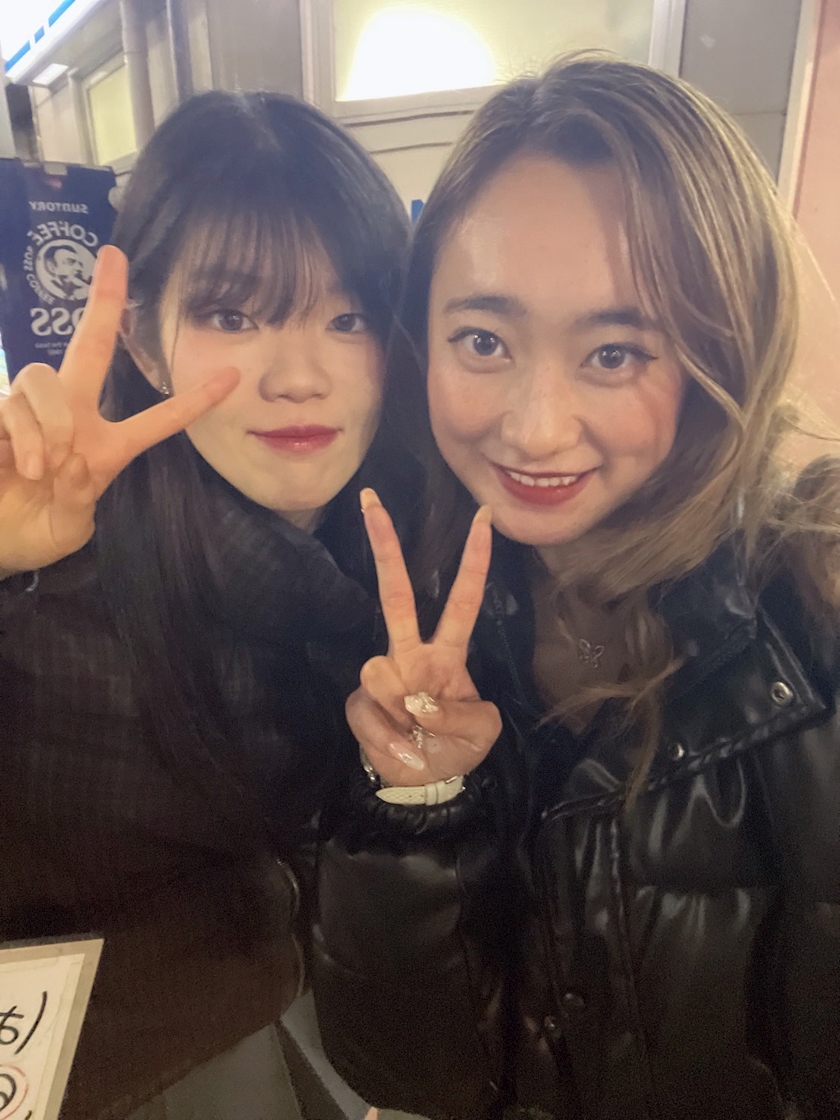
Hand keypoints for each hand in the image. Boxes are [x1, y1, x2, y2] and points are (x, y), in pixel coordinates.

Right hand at [0, 245, 238, 574]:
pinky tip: (22, 466)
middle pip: (91, 347)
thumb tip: (73, 462)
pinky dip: (24, 436)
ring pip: (46, 380)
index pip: (158, 420)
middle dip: (103, 302)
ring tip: (43, 468)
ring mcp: (30, 412)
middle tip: (113, 257)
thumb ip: (79, 499)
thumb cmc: (35, 531)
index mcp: (105, 447)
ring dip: (49, 425)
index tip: (233, 375)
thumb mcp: (70, 526)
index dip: (193, 401)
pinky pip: (13, 406)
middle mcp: (71, 419)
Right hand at [346, 488, 501, 786]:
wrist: (422, 784)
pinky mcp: (359, 703)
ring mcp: (384, 676)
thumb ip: (461, 714)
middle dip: (384, 546)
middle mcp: (412, 653)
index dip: (474, 561)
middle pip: (396, 593)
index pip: (462, 599)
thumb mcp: (482, 732)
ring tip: (419, 737)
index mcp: (448, 652)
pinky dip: (389, 740)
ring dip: (403, 713)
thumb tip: (419, 700)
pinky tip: (401, 751)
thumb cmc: (455, 747)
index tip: (485, 516)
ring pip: (379, 669)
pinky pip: (368, 714)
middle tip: (371, 499)